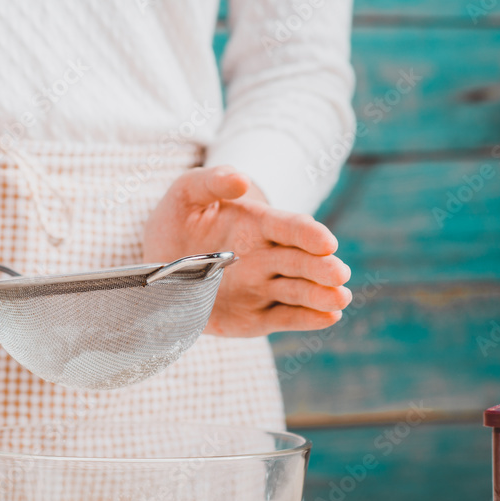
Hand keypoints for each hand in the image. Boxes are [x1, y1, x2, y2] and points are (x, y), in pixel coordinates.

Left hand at [144, 166, 351, 337]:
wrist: (159, 263)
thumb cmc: (178, 220)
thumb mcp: (186, 193)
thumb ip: (213, 182)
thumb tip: (241, 180)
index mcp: (258, 224)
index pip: (289, 227)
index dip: (308, 234)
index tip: (326, 242)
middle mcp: (267, 257)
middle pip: (300, 262)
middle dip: (321, 268)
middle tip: (338, 273)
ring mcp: (263, 288)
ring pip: (297, 292)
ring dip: (320, 296)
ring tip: (340, 299)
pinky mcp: (254, 317)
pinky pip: (282, 318)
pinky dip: (305, 320)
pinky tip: (328, 319)